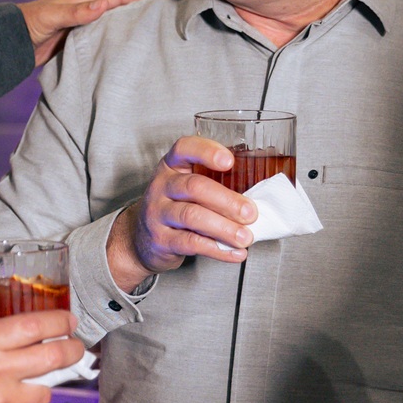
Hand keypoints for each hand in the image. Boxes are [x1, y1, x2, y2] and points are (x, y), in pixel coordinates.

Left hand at [17, 0, 146, 66]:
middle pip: (113, 8)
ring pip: (107, 24)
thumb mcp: (52, 16)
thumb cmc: (27, 24)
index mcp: (79, 0)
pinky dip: (111, 40)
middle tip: (157, 15)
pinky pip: (98, 39)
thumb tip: (104, 3)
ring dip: (124, 25)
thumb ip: (76, 12)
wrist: (9, 43)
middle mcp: (82, 11)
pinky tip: (120, 48)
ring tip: (145, 31)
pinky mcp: (74, 41)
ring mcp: (78, 26)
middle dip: (134, 9)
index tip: (154, 0)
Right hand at [106, 135, 257, 291]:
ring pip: (192, 216)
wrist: (141, 239)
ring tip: (245, 237)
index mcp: (172, 166)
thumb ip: (215, 185)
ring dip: (224, 228)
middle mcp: (162, 186)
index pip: (184, 149)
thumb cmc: (174, 207)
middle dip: (227, 200)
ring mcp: (158, 213)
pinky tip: (235, 253)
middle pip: (194, 187)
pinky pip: (191, 243)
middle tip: (250, 212)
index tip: (229, 161)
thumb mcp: (186, 187)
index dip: (207, 151)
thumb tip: (261, 196)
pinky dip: (218, 250)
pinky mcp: (161, 240)